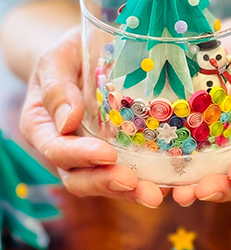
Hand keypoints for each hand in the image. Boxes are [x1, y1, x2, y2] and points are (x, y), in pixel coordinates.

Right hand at [21, 27, 163, 207]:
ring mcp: (91, 153)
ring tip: (155, 195)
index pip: (57, 150)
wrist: (84, 56)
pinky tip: (167, 182)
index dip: (81, 156)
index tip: (107, 154)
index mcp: (43, 126)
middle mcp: (65, 147)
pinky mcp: (116, 151)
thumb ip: (57, 87)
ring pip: (106, 180)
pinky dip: (146, 180)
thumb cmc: (67, 55)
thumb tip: (67, 122)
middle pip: (80, 177)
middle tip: (135, 185)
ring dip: (129, 192)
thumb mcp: (56, 60)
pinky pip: (128, 170)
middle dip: (107, 183)